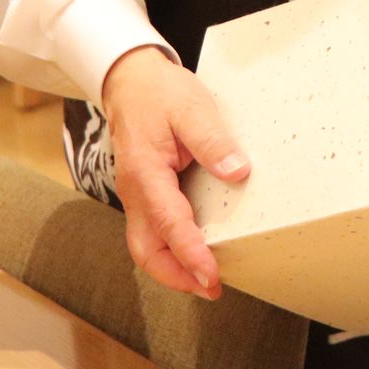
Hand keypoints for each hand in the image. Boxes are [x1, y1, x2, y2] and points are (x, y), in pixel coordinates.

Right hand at [100, 45, 248, 299]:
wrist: (131, 79)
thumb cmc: (159, 93)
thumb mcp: (192, 108)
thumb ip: (213, 141)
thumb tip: (238, 172)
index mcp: (145, 172)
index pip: (168, 224)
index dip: (190, 254)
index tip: (211, 275)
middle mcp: (135, 191)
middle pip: (146, 249)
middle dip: (176, 276)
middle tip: (210, 288)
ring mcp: (136, 194)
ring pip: (146, 245)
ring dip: (172, 267)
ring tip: (204, 280)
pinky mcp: (144, 192)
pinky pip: (152, 230)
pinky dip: (170, 249)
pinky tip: (193, 252)